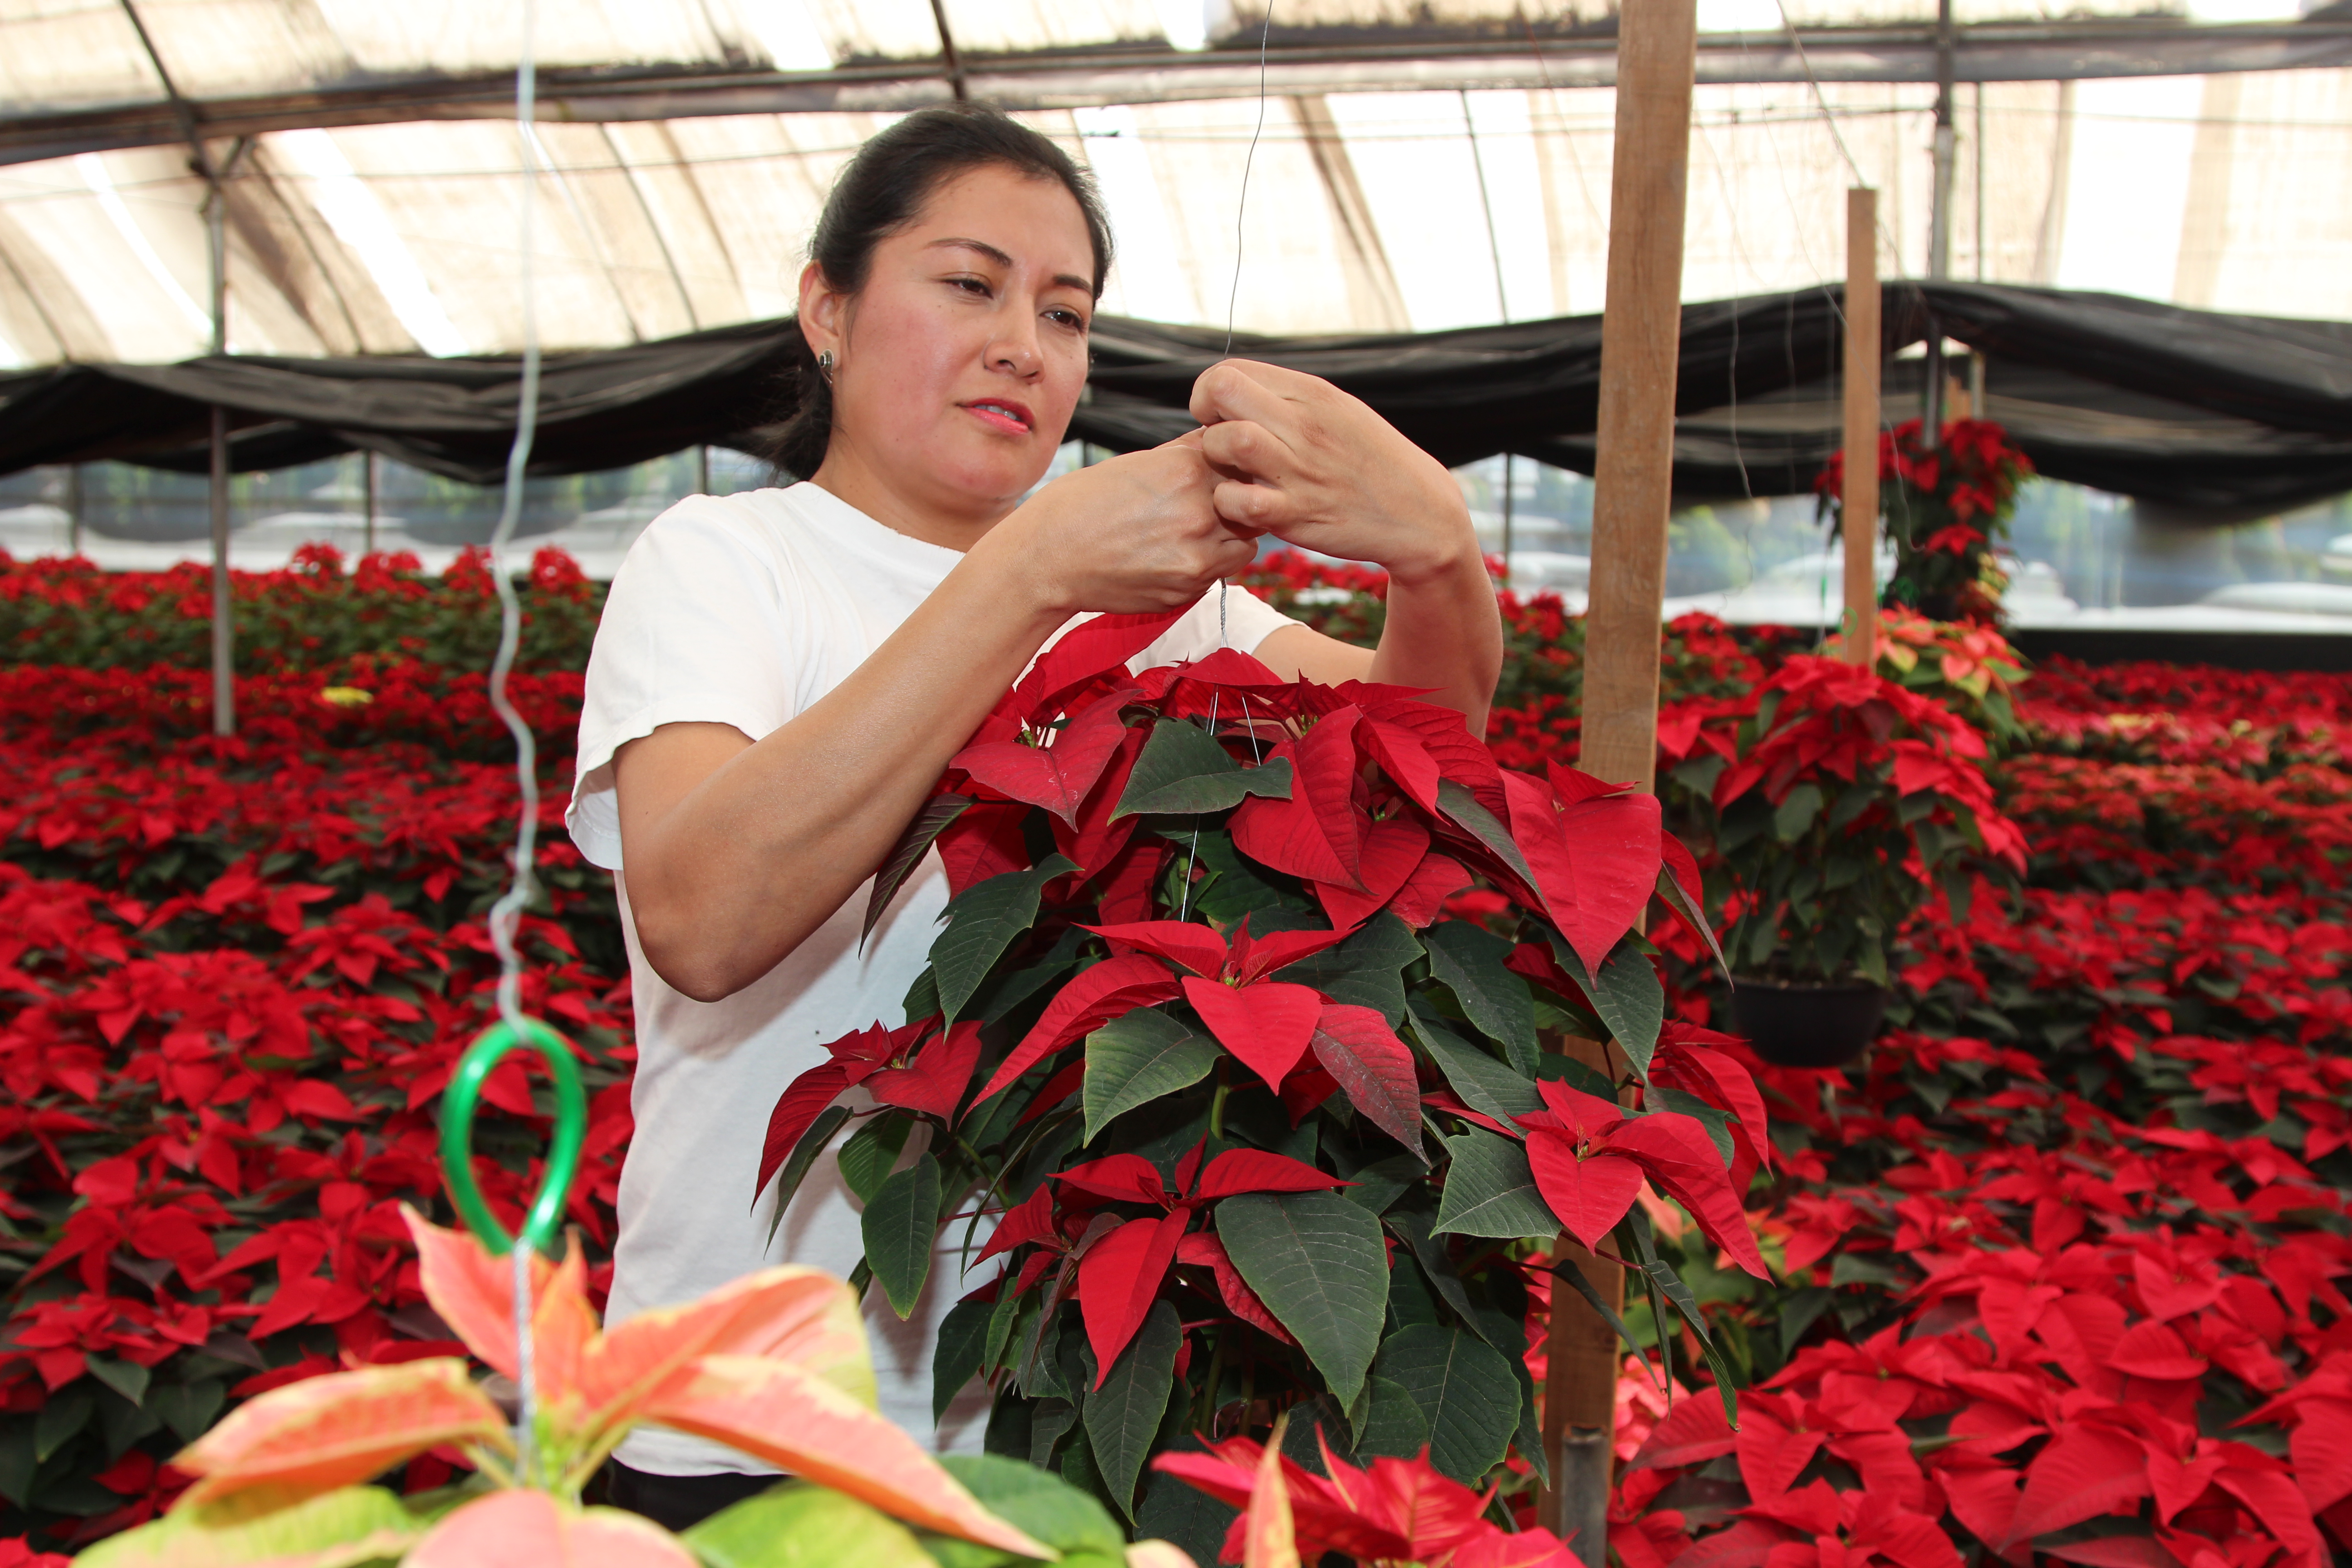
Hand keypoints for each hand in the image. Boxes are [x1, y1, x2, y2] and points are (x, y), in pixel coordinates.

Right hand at [983, 439, 1262, 616]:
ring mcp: (1196, 556)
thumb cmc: (1082, 505)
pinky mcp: (1188, 589)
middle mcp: (1199, 512)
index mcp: (1185, 469)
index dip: (1236, 468)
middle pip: (1252, 503)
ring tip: (1193, 533)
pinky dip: (1208, 564)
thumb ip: (1184, 454)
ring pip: (1246, 543)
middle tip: (1211, 505)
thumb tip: (1219, 439)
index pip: (1243, 462)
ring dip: (1231, 537)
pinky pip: (1220, 573)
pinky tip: (1173, 556)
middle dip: (1238, 503)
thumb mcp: (1135, 463)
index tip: (1223, 473)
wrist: (1048, 558)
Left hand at [1189, 360, 1475, 584]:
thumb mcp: (1337, 411)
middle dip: (1206, 417)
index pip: (1230, 371)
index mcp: (1311, 393)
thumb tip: (1237, 391)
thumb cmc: (1370, 462)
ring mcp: (1299, 469)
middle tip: (1220, 444)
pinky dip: (1230, 505)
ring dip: (1216, 460)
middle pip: (1221, 392)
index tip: (1222, 417)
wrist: (1418, 513)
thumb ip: (1289, 399)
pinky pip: (1238, 501)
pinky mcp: (1296, 514)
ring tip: (1234, 475)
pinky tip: (1247, 508)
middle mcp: (1303, 424)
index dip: (1211, 394)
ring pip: (1227, 441)